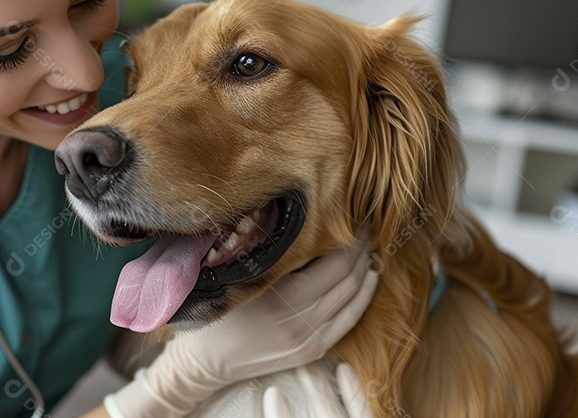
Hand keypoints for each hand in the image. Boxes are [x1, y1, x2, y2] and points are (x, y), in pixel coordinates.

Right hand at [104, 239, 377, 417]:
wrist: (208, 360)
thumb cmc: (218, 309)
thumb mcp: (240, 276)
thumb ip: (274, 255)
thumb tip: (306, 222)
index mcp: (280, 298)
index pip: (333, 264)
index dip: (348, 240)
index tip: (351, 217)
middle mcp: (299, 321)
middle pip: (347, 278)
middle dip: (360, 249)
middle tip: (362, 226)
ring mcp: (308, 338)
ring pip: (353, 298)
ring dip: (364, 269)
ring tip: (366, 247)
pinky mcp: (312, 350)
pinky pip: (349, 320)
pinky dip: (364, 297)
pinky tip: (369, 278)